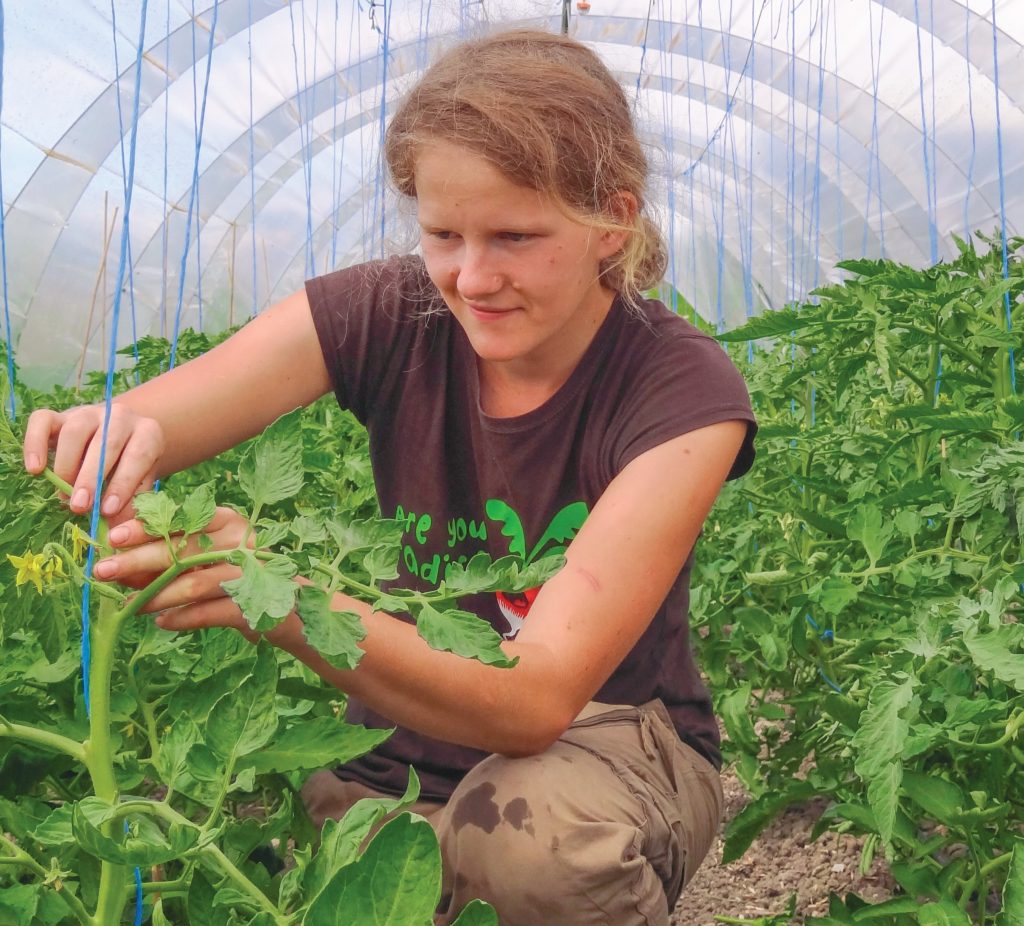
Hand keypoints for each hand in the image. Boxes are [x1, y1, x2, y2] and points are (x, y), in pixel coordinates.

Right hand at [23, 404, 165, 520]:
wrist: (115, 439)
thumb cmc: (129, 468)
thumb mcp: (140, 482)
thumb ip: (133, 503)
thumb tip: (116, 532)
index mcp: (148, 433)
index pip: (139, 456)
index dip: (123, 484)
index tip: (107, 510)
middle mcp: (120, 417)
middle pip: (106, 443)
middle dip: (91, 478)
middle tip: (80, 506)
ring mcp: (88, 413)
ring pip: (75, 432)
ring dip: (67, 466)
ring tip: (64, 496)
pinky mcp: (59, 415)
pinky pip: (42, 421)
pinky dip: (34, 444)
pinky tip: (35, 469)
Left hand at [95, 507, 269, 638]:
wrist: (292, 607)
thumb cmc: (240, 576)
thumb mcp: (209, 557)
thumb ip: (173, 554)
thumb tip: (121, 562)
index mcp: (229, 522)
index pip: (182, 519)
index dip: (148, 526)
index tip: (113, 536)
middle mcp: (242, 543)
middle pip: (183, 550)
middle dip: (139, 561)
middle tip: (104, 571)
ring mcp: (251, 574)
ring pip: (194, 583)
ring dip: (156, 596)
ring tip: (130, 606)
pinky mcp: (256, 605)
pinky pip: (210, 612)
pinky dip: (183, 618)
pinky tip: (163, 623)